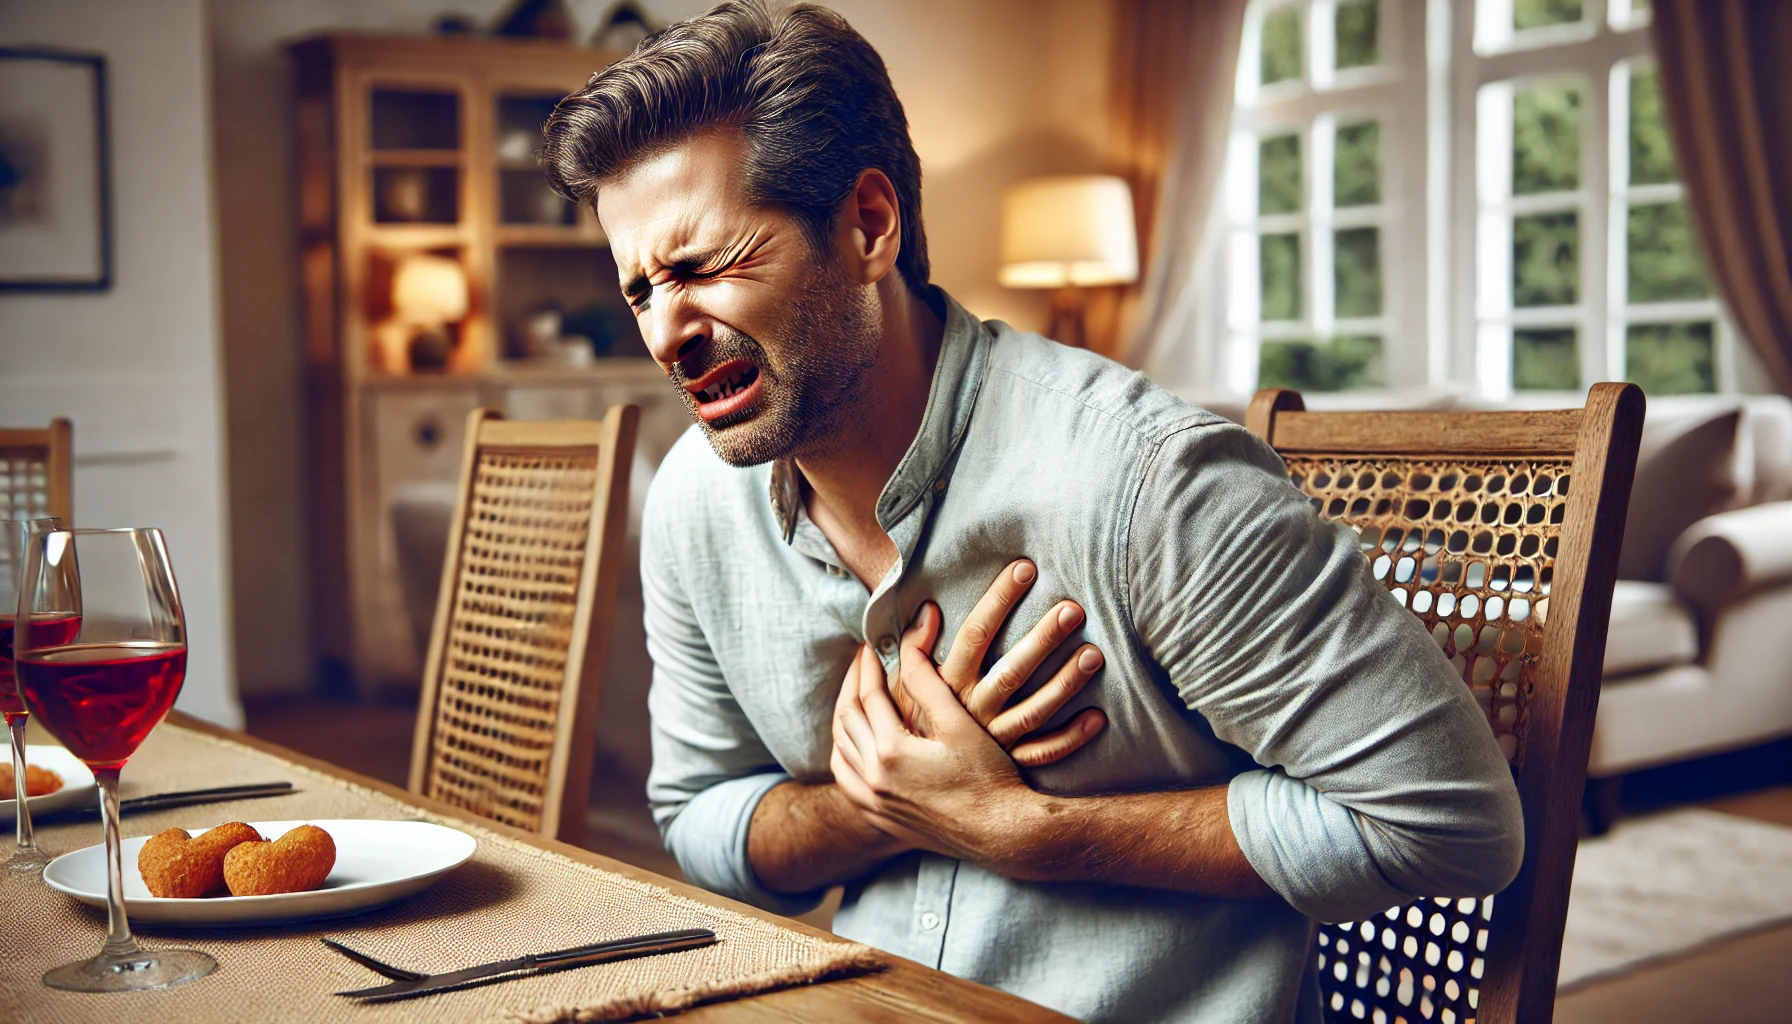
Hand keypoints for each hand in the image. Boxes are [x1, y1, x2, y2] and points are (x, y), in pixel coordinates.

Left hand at [830, 638, 1039, 862]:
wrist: (1001, 833)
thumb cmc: (988, 777)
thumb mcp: (959, 723)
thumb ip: (927, 682)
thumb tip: (909, 645)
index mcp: (890, 753)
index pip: (868, 696)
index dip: (869, 666)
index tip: (872, 645)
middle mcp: (874, 779)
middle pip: (846, 720)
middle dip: (851, 686)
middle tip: (862, 663)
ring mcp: (874, 802)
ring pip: (839, 752)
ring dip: (844, 720)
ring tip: (855, 697)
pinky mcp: (881, 818)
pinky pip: (846, 782)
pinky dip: (844, 756)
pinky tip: (855, 746)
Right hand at [889, 559, 1106, 766]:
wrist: (912, 781)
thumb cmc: (916, 720)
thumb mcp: (906, 685)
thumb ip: (913, 647)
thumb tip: (928, 607)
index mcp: (946, 686)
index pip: (973, 634)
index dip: (998, 600)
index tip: (1025, 568)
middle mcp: (971, 712)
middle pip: (1010, 671)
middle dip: (1042, 639)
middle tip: (1071, 610)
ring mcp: (993, 741)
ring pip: (1033, 711)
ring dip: (1065, 684)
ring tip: (1094, 655)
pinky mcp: (1010, 766)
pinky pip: (1044, 753)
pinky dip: (1071, 738)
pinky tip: (1097, 717)